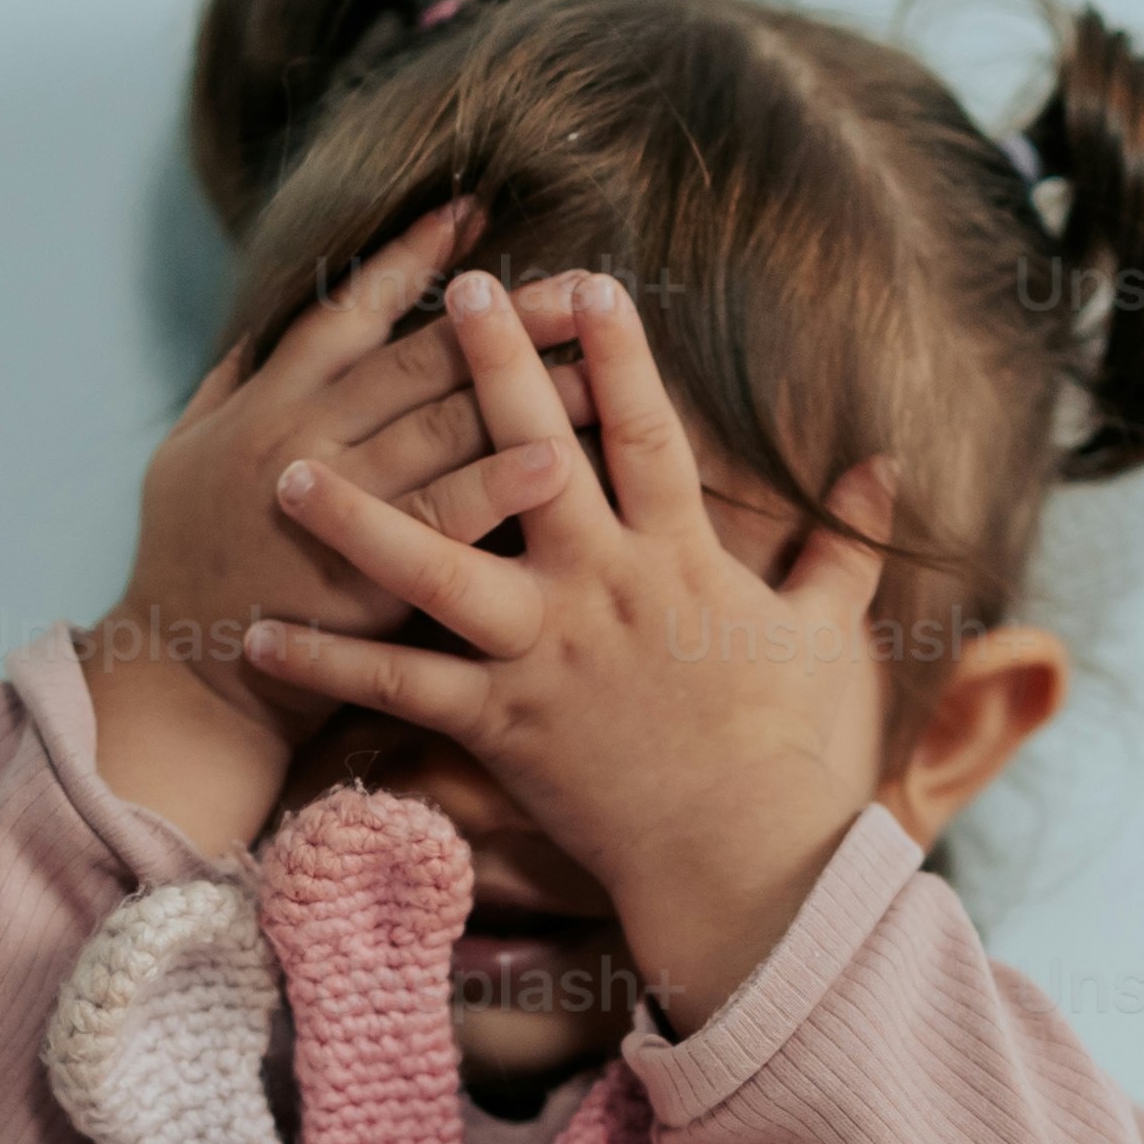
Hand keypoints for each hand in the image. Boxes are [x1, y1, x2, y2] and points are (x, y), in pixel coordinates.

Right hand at [78, 204, 588, 852]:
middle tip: (581, 282)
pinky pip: (445, 518)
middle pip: (422, 358)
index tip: (473, 212)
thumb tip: (260, 329)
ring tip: (602, 355)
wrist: (184, 682)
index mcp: (269, 402)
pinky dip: (500, 485)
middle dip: (505, 316)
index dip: (411, 258)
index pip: (350, 310)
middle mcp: (303, 436)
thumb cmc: (185, 566)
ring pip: (445, 424)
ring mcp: (337, 502)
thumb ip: (228, 389)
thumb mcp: (180, 457)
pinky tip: (562, 459)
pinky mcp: (365, 575)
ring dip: (528, 387)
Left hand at [245, 270, 892, 1028]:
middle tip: (450, 294)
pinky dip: (328, 663)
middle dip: (490, 371)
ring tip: (289, 468)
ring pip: (434, 566)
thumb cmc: (794, 753)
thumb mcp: (833, 635)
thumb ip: (846, 545)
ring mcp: (544, 653)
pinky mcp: (501, 724)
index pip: (647, 434)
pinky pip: (397, 686)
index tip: (589, 281)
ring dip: (356, 516)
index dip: (620, 354)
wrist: (749, 862)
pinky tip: (259, 637)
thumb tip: (884, 467)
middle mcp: (601, 588)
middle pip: (533, 459)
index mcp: (678, 560)